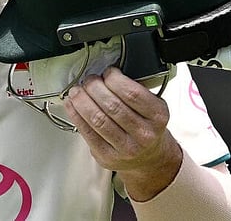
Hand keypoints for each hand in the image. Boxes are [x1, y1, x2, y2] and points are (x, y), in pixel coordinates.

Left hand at [63, 66, 182, 200]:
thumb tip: (106, 73)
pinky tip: (72, 105)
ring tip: (77, 91)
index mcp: (157, 116)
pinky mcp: (107, 156)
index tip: (107, 73)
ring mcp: (125, 148)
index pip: (132, 93)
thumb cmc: (146, 126)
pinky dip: (76, 115)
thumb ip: (134, 89)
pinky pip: (87, 132)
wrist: (149, 158)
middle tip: (89, 80)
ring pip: (98, 119)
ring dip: (82, 100)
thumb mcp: (152, 106)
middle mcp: (144, 134)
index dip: (114, 79)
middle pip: (112, 105)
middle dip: (94, 87)